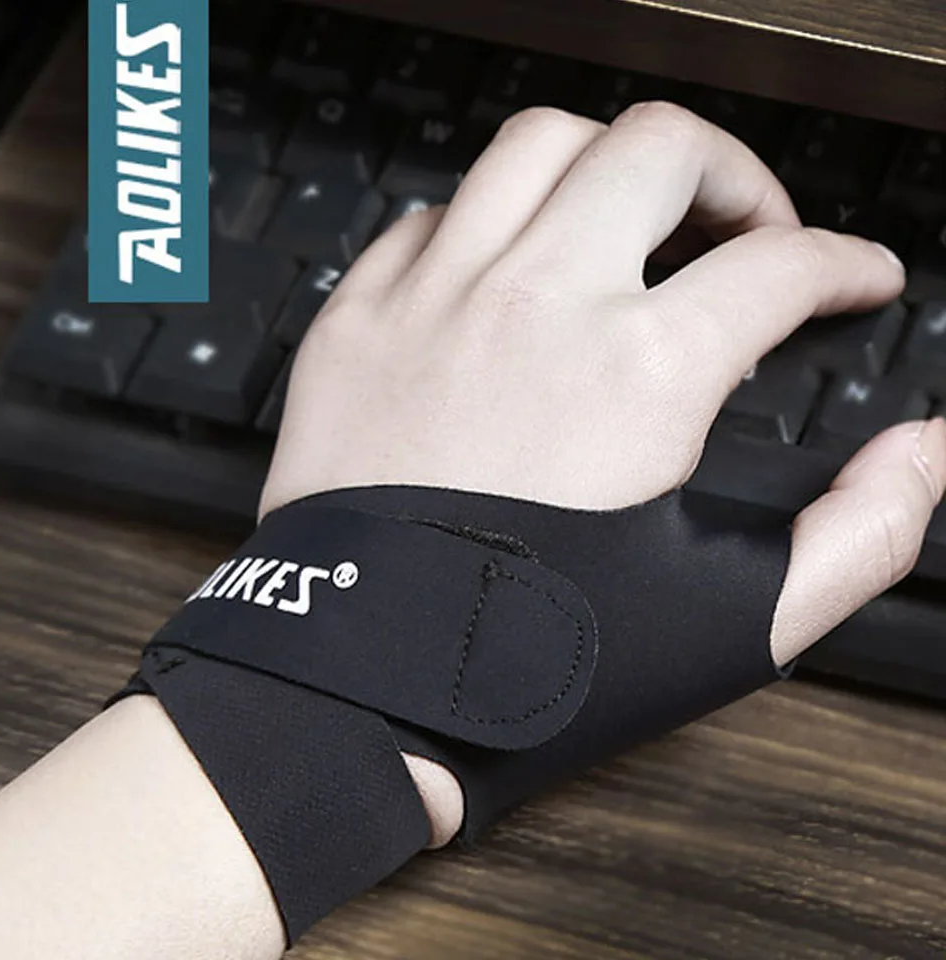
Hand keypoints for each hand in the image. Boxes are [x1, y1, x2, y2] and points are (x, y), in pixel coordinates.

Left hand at [260, 102, 945, 842]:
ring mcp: (434, 301)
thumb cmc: (538, 664)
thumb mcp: (731, 622)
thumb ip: (857, 533)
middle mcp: (537, 306)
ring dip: (606, 170)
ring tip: (630, 227)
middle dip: (735, 177)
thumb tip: (922, 454)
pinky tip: (507, 273)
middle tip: (749, 234)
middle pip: (661, 150)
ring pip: (538, 146)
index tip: (854, 278)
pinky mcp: (356, 322)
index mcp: (640, 372)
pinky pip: (431, 215)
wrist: (369, 689)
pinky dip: (488, 222)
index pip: (782, 267)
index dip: (846, 264)